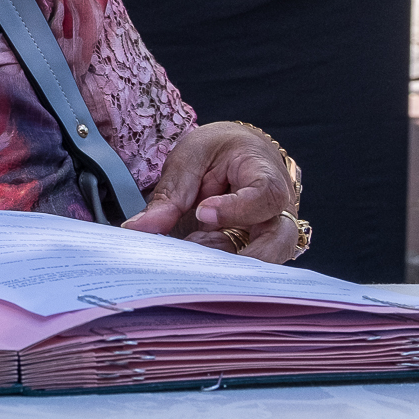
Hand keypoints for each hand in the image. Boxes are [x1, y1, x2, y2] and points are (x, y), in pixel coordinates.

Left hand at [122, 121, 302, 261]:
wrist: (238, 151)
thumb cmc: (219, 150)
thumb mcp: (190, 158)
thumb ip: (171, 194)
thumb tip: (139, 228)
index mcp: (265, 174)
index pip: (265, 196)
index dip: (236, 209)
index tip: (202, 212)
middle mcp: (278, 209)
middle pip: (280, 240)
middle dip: (244, 255)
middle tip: (200, 254)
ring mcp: (270, 232)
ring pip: (264, 260)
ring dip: (225, 264)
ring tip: (189, 257)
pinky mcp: (255, 248)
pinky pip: (244, 265)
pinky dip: (219, 268)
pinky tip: (193, 264)